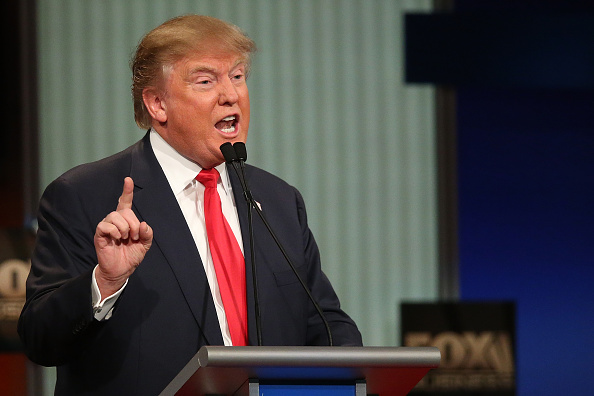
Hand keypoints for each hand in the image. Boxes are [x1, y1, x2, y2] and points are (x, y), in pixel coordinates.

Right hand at [94, 177, 152, 296]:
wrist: (121, 270)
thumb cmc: (131, 256)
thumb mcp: (145, 245)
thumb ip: (147, 233)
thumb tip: (144, 224)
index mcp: (126, 221)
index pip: (125, 202)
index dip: (127, 191)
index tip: (128, 180)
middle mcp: (115, 221)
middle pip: (124, 211)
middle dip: (133, 223)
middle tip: (134, 236)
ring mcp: (107, 227)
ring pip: (114, 216)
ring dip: (125, 227)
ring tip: (126, 238)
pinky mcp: (100, 235)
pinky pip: (105, 225)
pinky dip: (114, 231)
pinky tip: (118, 238)